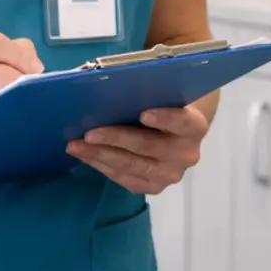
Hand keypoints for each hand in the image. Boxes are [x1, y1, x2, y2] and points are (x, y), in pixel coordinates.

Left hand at [70, 104, 209, 193]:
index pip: (182, 122)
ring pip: (133, 166)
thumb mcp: (164, 94)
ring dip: (101, 155)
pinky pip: (126, 179)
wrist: (178, 132)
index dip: (164, 118)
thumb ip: (149, 91)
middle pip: (149, 147)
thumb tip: (111, 83)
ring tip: (76, 146)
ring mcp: (171, 174)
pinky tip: (87, 156)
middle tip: (89, 133)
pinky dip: (103, 166)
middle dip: (116, 139)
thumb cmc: (165, 105)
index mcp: (195, 126)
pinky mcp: (155, 187)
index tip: (143, 113)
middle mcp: (187, 154)